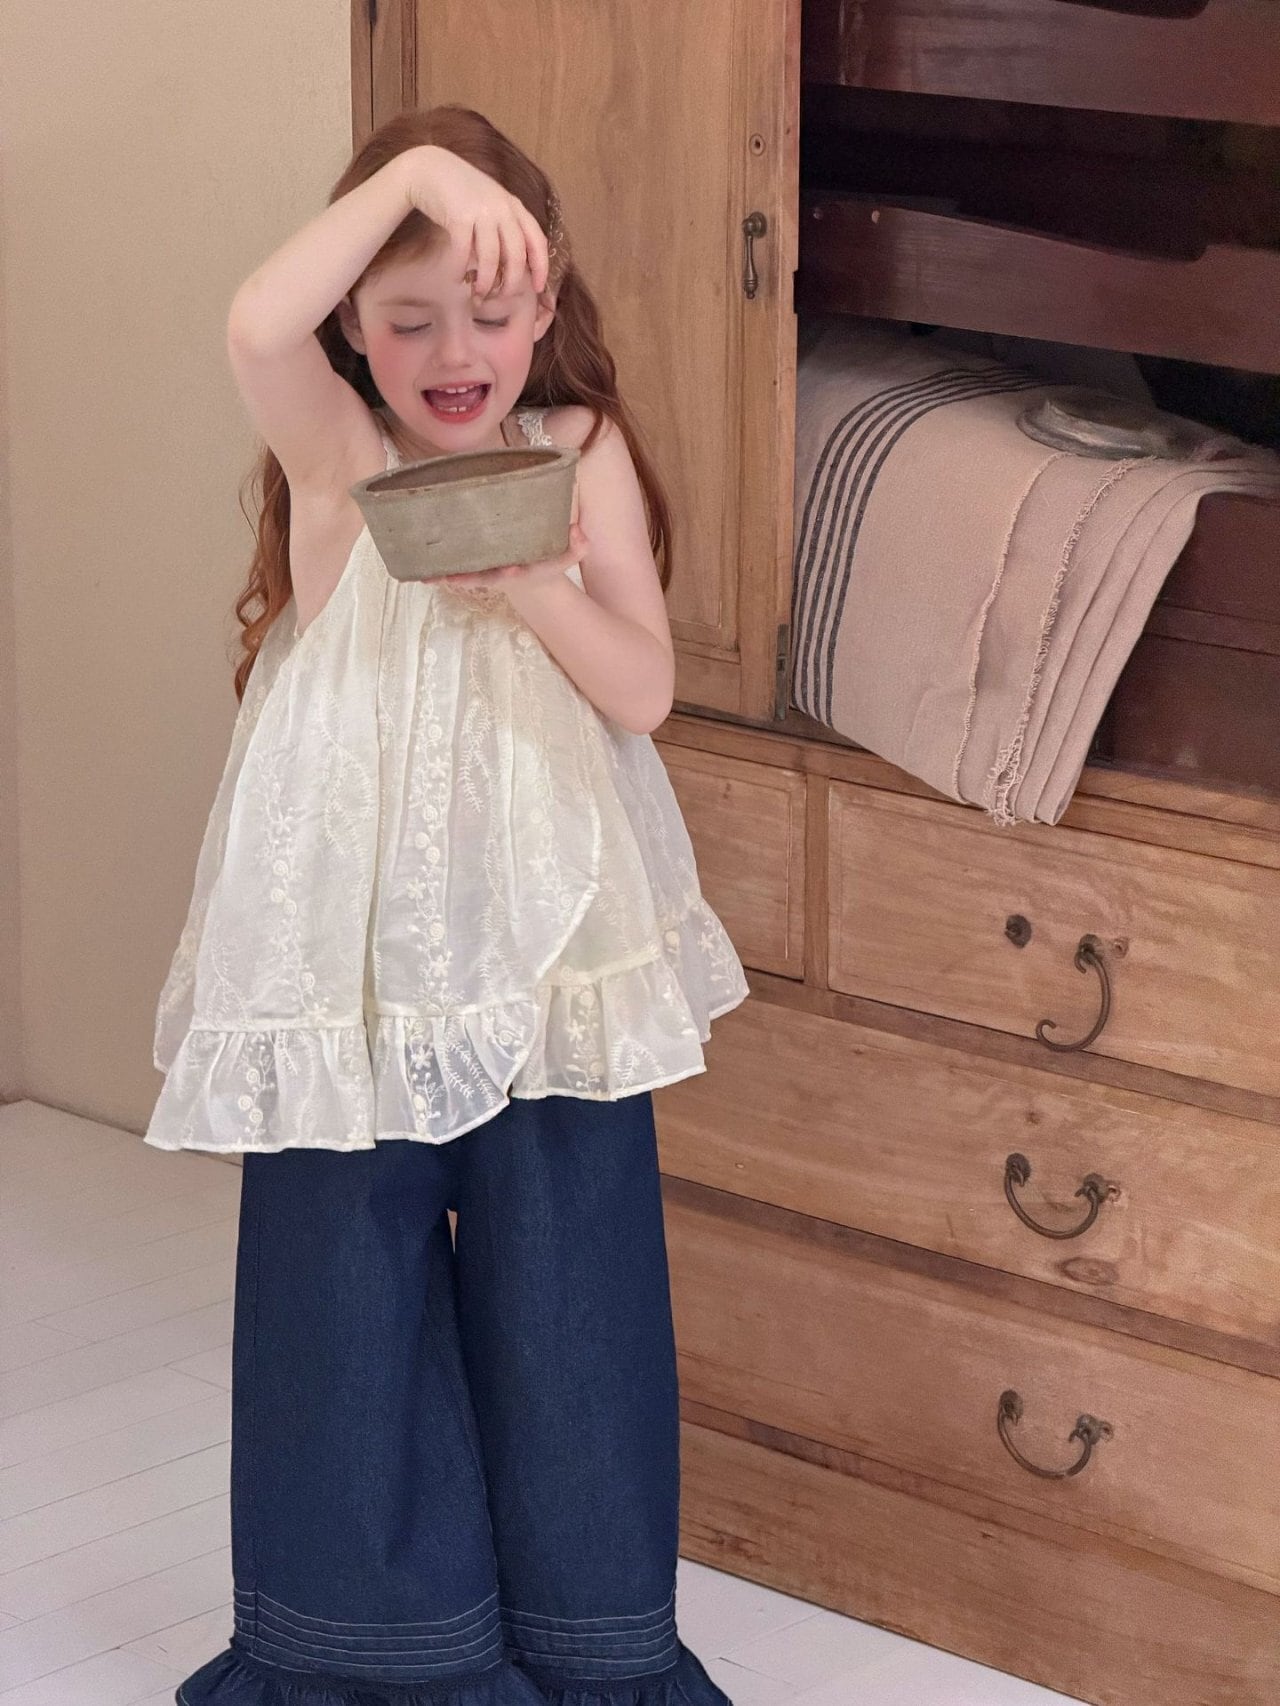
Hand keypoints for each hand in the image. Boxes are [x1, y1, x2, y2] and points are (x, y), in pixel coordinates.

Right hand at [400, 146, 548, 297]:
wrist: (429, 169)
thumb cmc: (462, 193)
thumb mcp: (491, 204)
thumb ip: (504, 228)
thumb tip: (509, 270)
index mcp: (514, 206)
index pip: (536, 240)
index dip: (540, 267)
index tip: (538, 288)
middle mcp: (502, 208)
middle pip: (516, 254)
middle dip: (511, 282)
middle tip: (501, 297)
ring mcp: (481, 211)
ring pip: (491, 258)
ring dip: (485, 281)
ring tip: (478, 294)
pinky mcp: (459, 217)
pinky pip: (463, 252)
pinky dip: (460, 269)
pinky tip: (457, 278)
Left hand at [440, 523, 587, 592]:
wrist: (531, 573)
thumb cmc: (544, 560)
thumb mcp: (563, 555)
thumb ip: (575, 547)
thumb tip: (579, 533)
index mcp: (522, 572)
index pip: (518, 574)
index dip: (512, 574)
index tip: (513, 571)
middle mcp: (499, 574)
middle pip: (482, 578)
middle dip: (470, 578)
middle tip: (453, 578)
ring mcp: (483, 571)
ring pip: (462, 575)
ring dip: (444, 576)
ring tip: (426, 574)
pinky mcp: (472, 565)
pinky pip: (452, 567)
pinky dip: (436, 569)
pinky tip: (417, 567)